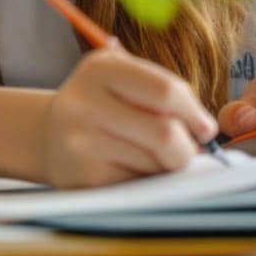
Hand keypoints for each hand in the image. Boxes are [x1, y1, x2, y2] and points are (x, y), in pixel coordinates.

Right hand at [42, 47, 218, 188]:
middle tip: (184, 150)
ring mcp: (79, 143)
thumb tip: (205, 132)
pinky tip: (128, 170)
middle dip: (186, 147)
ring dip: (164, 166)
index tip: (203, 128)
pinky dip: (147, 182)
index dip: (195, 113)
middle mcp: (82, 102)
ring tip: (145, 157)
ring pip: (156, 165)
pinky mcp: (83, 179)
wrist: (49, 136)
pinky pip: (140, 186)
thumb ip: (166, 96)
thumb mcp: (124, 82)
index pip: (166, 91)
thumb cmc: (104, 107)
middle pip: (165, 134)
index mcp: (99, 69)